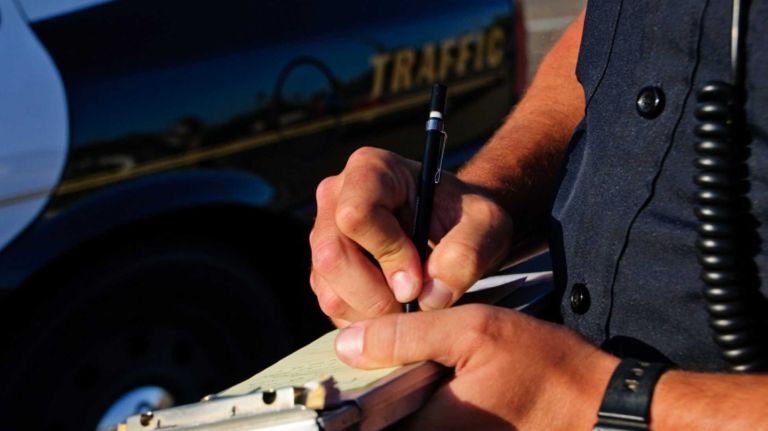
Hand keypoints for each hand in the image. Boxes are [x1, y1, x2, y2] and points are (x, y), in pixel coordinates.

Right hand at [309, 147, 513, 323]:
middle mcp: (335, 197)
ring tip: (412, 307)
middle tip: (416, 304)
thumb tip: (430, 296)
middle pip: (333, 256)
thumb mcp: (486, 226)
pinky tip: (397, 310)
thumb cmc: (467, 218)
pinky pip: (333, 308)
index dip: (388, 253)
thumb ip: (467, 254)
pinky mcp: (323, 271)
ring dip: (373, 314)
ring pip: (329, 291)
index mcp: (370, 169)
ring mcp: (324, 235)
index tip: (420, 278)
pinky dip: (366, 323)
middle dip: (377, 295)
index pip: (357, 214)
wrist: (456, 229)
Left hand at [334, 304, 618, 429]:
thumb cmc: (547, 368)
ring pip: (408, 422)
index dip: (346, 401)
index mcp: (432, 427)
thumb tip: (348, 343)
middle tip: (377, 361)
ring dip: (399, 401)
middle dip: (375, 398)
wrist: (602, 406)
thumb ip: (406, 336)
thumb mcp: (475, 331)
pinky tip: (437, 383)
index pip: (364, 423)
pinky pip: (432, 424)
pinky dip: (423, 407)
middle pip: (384, 424)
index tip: (340, 380)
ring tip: (408, 368)